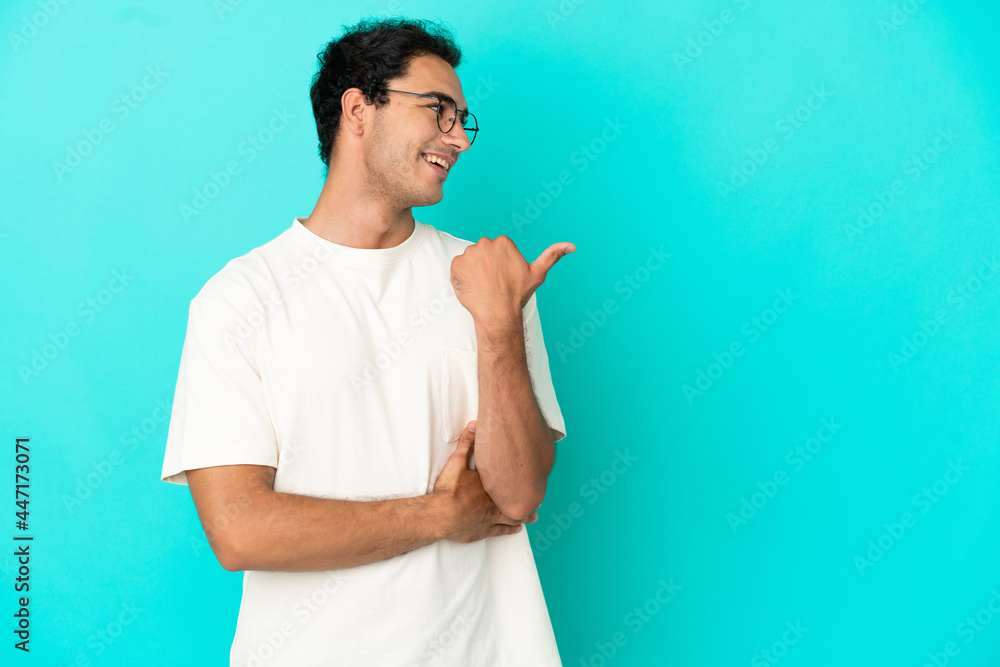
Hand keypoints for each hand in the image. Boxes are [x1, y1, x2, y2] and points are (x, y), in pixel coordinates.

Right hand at [432, 420, 537, 541]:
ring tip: (533, 516)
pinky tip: (517, 529)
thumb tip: (474, 424)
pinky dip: (511, 529)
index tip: (533, 479)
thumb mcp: (456, 462)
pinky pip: (502, 531)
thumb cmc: (449, 490)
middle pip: (515, 500)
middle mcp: (495, 502)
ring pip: (512, 517)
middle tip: (538, 500)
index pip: (511, 482)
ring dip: (524, 516)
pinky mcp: (484, 531)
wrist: (440, 514)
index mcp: (491, 485)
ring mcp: (491, 518)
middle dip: (527, 500)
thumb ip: (467, 443)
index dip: (523, 481)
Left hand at [450, 235, 574, 324]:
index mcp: (504, 242)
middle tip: (493, 282)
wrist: (498, 314)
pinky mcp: (456, 265)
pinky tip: (473, 287)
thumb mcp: (538, 273)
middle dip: (487, 264)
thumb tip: (572, 246)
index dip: (501, 263)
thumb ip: (553, 255)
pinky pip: (458, 267)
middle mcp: (486, 243)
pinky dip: (462, 276)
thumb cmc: (517, 295)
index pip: (498, 248)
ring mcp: (469, 254)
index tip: (504, 276)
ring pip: (471, 259)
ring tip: (484, 286)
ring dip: (474, 270)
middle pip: (484, 251)